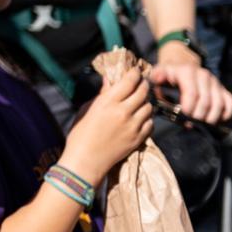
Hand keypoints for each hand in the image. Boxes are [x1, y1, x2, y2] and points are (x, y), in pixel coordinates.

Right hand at [59, 67, 152, 183]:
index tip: (134, 71)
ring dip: (145, 102)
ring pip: (149, 107)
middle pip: (143, 92)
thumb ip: (102, 95)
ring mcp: (133, 126)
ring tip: (139, 102)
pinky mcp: (138, 139)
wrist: (85, 161)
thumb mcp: (87, 110)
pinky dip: (147, 118)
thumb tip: (110, 81)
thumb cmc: (80, 134)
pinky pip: (150, 123)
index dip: (134, 73)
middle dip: (143, 84)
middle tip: (140, 83)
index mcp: (107, 102)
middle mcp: (123, 112)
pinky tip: (139, 118)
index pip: (129, 81)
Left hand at [151, 43, 231, 123]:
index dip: (189, 108)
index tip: (184, 115)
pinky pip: (231, 103)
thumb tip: (158, 79)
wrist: (181, 64)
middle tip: (191, 122)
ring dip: (211, 118)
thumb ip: (156, 78)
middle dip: (198, 116)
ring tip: (201, 123)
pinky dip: (225, 114)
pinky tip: (215, 119)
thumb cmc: (168, 74)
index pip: (192, 93)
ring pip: (219, 104)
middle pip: (206, 101)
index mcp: (187, 72)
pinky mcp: (223, 88)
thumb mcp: (157, 74)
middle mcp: (204, 75)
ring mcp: (215, 82)